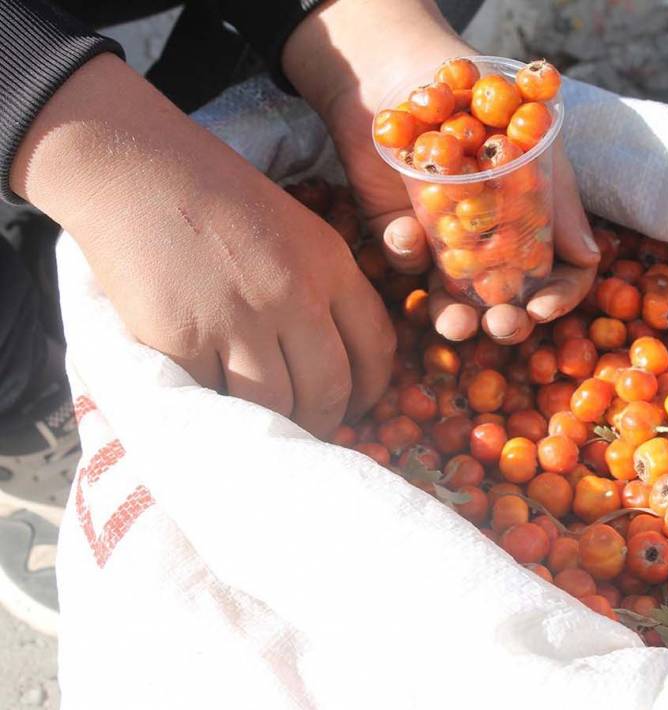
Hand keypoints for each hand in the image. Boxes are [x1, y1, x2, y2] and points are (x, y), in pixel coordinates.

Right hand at [11, 55, 394, 436]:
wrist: (135, 169)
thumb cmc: (217, 196)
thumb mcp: (297, 228)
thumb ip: (324, 285)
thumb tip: (338, 354)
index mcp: (331, 264)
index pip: (376, 347)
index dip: (373, 389)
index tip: (359, 404)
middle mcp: (294, 296)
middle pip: (329, 388)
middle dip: (325, 419)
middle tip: (310, 427)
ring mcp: (239, 320)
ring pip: (276, 404)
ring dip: (275, 422)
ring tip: (267, 421)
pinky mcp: (183, 339)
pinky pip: (215, 396)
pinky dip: (219, 403)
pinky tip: (218, 396)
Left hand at [284, 0, 600, 344]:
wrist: (410, 67)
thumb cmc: (488, 103)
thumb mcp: (539, 150)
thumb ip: (565, 204)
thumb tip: (591, 257)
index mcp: (535, 225)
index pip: (557, 276)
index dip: (557, 299)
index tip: (543, 308)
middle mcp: (494, 242)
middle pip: (507, 300)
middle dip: (506, 323)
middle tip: (501, 326)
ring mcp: (446, 242)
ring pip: (452, 297)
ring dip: (453, 317)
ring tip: (453, 323)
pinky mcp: (401, 230)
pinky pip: (405, 258)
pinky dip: (406, 251)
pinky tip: (405, 231)